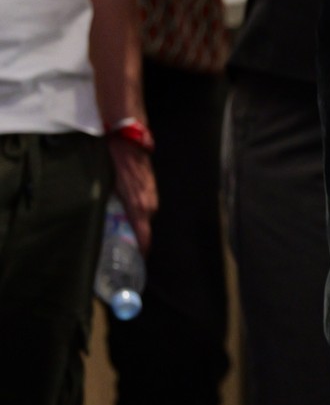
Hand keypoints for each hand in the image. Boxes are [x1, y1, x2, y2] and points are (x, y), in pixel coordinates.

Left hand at [107, 137, 157, 253]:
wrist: (129, 138)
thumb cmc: (114, 162)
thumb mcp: (106, 187)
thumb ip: (108, 208)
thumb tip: (101, 225)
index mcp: (139, 208)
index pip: (145, 239)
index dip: (140, 254)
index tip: (133, 266)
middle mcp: (150, 205)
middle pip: (144, 231)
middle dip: (135, 241)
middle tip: (120, 250)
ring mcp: (153, 196)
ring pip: (145, 219)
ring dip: (136, 227)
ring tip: (121, 234)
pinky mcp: (152, 189)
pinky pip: (145, 209)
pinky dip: (138, 216)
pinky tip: (126, 214)